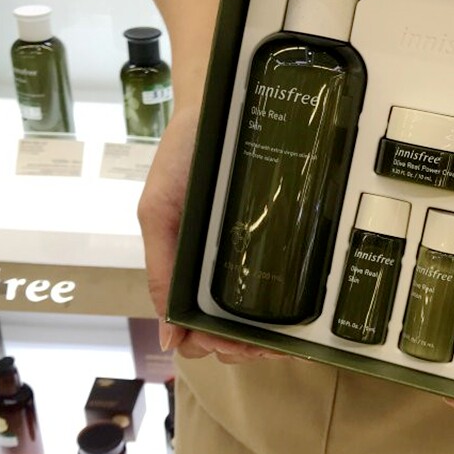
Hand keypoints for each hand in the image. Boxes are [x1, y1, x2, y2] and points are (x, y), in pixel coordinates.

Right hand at [138, 104, 286, 363]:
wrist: (216, 106)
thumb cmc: (181, 157)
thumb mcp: (158, 211)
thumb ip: (162, 269)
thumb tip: (169, 338)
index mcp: (184, 266)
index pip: (193, 329)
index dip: (212, 345)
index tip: (237, 343)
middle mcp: (213, 266)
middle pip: (223, 331)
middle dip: (241, 347)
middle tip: (266, 343)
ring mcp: (243, 253)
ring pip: (249, 314)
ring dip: (262, 336)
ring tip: (282, 336)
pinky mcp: (270, 234)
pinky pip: (273, 280)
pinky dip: (280, 307)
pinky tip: (296, 310)